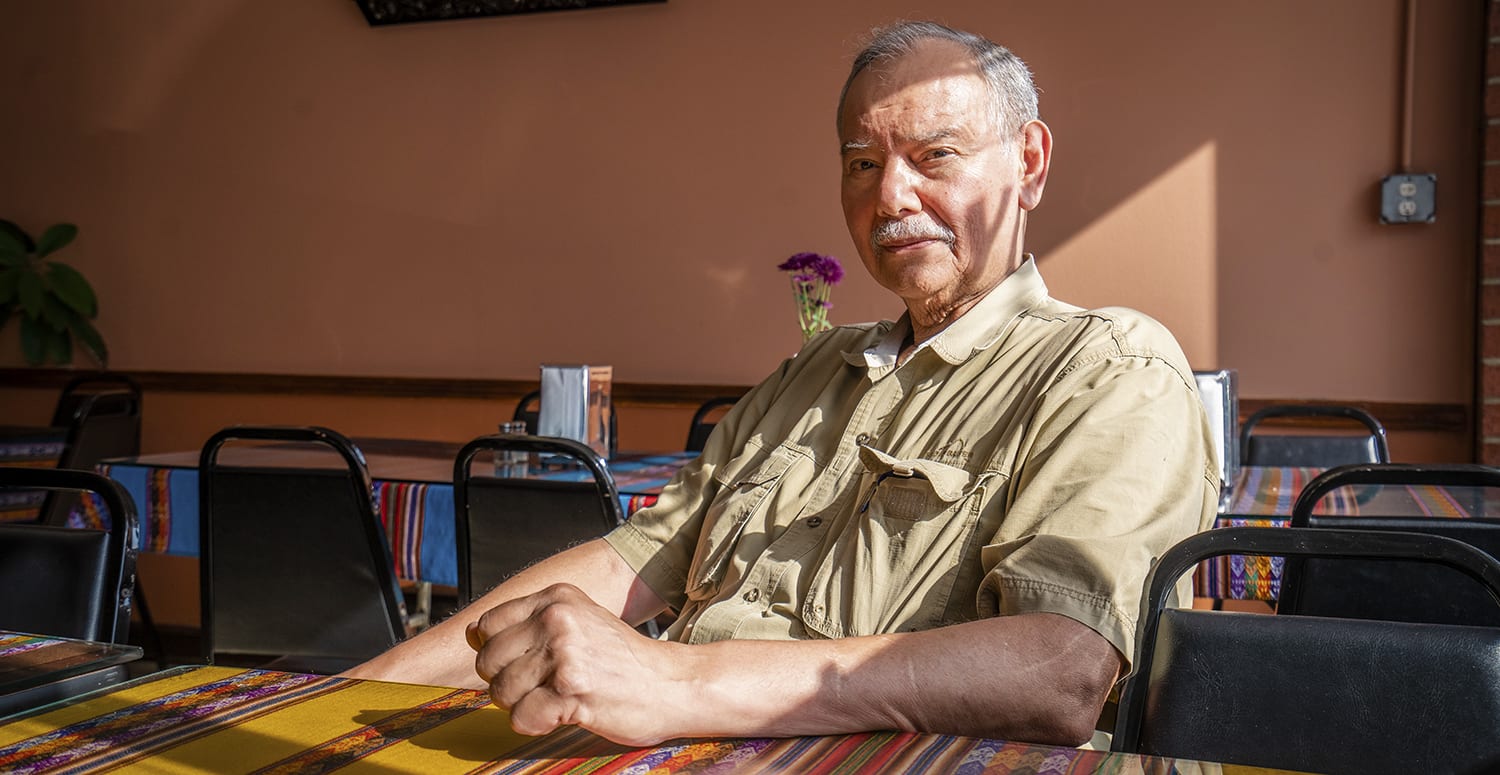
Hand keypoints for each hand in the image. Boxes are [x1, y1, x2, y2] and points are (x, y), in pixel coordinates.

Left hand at [467, 582, 682, 745]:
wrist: (671, 684)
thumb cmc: (623, 660)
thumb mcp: (580, 619)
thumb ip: (534, 620)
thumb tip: (475, 632)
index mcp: (557, 598)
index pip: (486, 625)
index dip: (494, 651)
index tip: (518, 663)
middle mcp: (557, 620)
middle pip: (487, 660)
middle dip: (505, 681)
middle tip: (539, 687)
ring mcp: (564, 655)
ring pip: (500, 692)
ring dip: (522, 705)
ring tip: (555, 699)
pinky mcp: (571, 691)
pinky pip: (521, 718)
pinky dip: (536, 724)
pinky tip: (562, 714)